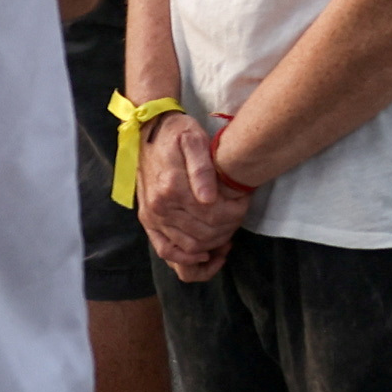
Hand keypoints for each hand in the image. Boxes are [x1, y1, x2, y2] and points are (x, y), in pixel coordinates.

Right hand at [140, 113, 253, 273]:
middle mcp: (160, 207)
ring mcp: (152, 217)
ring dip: (212, 246)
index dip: (235, 215)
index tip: (244, 204)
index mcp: (172, 187)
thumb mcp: (193, 138)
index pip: (213, 216)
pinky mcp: (148, 221)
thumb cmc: (175, 132)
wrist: (148, 131)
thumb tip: (209, 198)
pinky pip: (166, 251)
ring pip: (189, 248)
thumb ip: (202, 167)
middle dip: (228, 230)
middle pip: (204, 234)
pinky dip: (187, 260)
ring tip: (228, 233)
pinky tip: (206, 255)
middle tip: (239, 217)